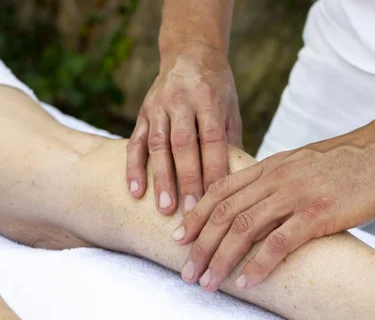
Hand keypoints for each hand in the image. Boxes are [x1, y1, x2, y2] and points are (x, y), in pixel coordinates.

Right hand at [126, 42, 242, 214]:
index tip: (216, 198)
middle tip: (191, 212)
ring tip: (164, 208)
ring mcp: (158, 106)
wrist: (189, 53)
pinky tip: (135, 192)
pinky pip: (136, 142)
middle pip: (183, 144)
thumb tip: (240, 181)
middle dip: (187, 180)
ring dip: (160, 179)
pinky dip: (134, 168)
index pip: (211, 139)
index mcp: (209, 98)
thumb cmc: (217, 87)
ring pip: (158, 145)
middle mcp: (181, 100)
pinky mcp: (143, 113)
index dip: (213, 169)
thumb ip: (232, 140)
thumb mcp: (231, 107)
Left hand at [172, 123, 374, 291]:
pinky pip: (280, 241)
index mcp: (272, 166)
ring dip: (220, 259)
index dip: (196, 216)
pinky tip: (247, 281)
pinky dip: (259, 263)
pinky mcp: (319, 212)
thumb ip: (281, 179)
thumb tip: (264, 202)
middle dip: (200, 245)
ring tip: (207, 283)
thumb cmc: (352, 160)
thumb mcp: (305, 163)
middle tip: (186, 272)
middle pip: (224, 213)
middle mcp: (276, 179)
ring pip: (243, 228)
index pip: (221, 191)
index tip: (179, 238)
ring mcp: (296, 194)